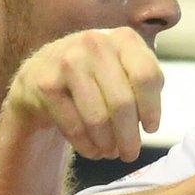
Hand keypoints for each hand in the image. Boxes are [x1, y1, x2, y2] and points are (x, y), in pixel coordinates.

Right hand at [0, 28, 163, 161]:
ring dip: (108, 144)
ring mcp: (67, 61)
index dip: (151, 108)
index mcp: (123, 38)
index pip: (146, 76)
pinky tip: (93, 151)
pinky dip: (87, 146)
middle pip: (122, 102)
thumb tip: (149, 124)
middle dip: (129, 137)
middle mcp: (95, 43)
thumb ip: (143, 86)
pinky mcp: (46, 84)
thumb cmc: (95, 74)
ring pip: (98, 118)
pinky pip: (74, 127)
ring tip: (111, 152)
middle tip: (130, 155)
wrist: (42, 72)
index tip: (151, 129)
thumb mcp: (125, 68)